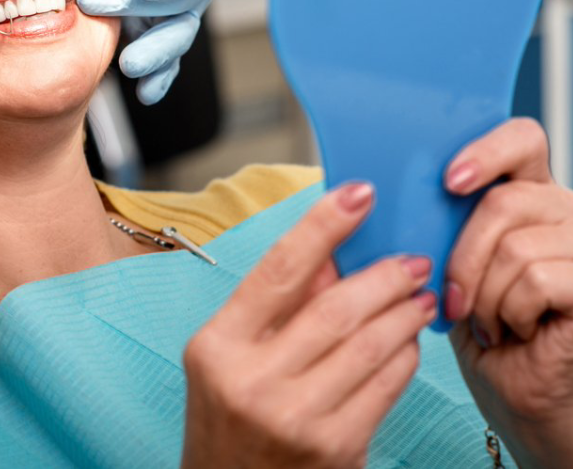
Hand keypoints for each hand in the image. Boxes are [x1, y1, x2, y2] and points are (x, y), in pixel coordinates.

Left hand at [77, 0, 236, 104]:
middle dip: (145, 13)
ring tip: (130, 68)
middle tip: (94, 3)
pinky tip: (145, 93)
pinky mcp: (149, 25)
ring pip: (174, 38)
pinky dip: (158, 78)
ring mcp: (173, 6)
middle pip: (181, 6)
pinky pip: (161, 57)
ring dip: (156, 56)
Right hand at [181, 183, 435, 468]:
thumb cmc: (228, 417)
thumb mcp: (230, 354)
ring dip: (403, 313)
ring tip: (418, 295)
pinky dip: (404, 355)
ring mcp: (296, 418)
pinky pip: (385, 386)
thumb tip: (332, 251)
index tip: (358, 193)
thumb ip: (275, 304)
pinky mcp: (336, 448)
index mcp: (217, 345)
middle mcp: (252, 381)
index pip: (278, 270)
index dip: (322, 225)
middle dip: (383, 275)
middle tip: (411, 259)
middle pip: (335, 308)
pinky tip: (408, 340)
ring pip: (369, 345)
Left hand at [444, 118, 572, 467]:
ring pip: (517, 246)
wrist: (520, 397)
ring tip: (490, 321)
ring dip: (486, 296)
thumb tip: (388, 189)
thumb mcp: (451, 264)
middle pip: (506, 200)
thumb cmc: (482, 331)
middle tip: (454, 297)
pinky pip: (538, 279)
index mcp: (528, 194)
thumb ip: (440, 219)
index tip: (449, 181)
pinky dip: (512, 312)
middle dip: (464, 256)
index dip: (487, 150)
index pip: (522, 139)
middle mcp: (564, 211)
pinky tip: (516, 331)